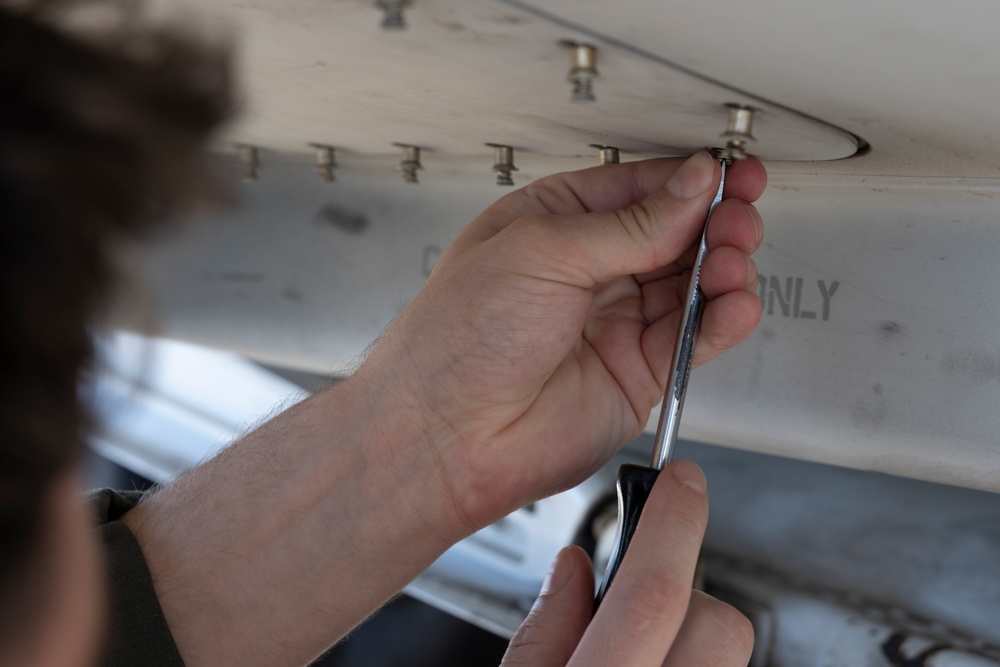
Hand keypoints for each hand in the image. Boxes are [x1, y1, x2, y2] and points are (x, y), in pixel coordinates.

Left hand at [361, 152, 765, 527]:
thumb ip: (627, 225)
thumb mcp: (539, 251)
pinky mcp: (637, 372)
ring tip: (732, 263)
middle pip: (675, 233)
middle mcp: (588, 270)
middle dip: (714, 222)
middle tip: (736, 219)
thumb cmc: (456, 341)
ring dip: (724, 269)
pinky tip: (735, 305)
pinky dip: (722, 320)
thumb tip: (689, 187)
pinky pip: (694, 338)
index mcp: (555, 224)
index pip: (638, 189)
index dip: (688, 181)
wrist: (445, 436)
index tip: (727, 174)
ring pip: (692, 284)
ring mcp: (615, 322)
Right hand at [500, 461, 752, 666]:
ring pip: (727, 649)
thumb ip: (542, 633)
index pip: (653, 593)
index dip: (672, 524)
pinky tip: (651, 666)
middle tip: (633, 613)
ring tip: (637, 652)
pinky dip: (689, 658)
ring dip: (688, 637)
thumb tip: (572, 568)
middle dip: (683, 599)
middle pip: (718, 622)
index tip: (682, 483)